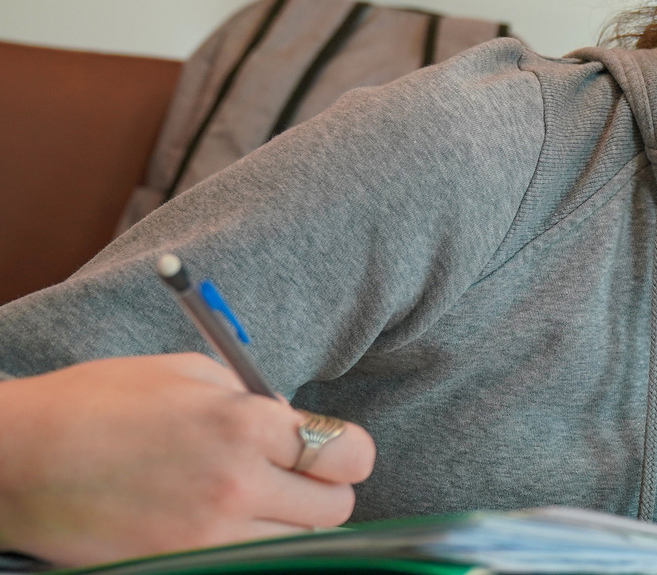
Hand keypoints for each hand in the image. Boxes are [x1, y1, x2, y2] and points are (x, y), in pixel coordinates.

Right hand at [0, 354, 375, 565]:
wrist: (16, 459)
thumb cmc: (95, 404)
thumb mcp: (186, 373)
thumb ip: (254, 400)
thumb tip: (293, 424)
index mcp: (246, 424)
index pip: (351, 455)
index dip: (347, 453)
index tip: (332, 451)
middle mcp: (238, 484)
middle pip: (336, 509)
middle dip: (324, 492)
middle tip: (294, 479)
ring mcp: (211, 535)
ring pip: (301, 546)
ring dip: (291, 526)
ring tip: (255, 503)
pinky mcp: (184, 565)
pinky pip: (251, 562)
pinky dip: (252, 548)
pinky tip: (226, 525)